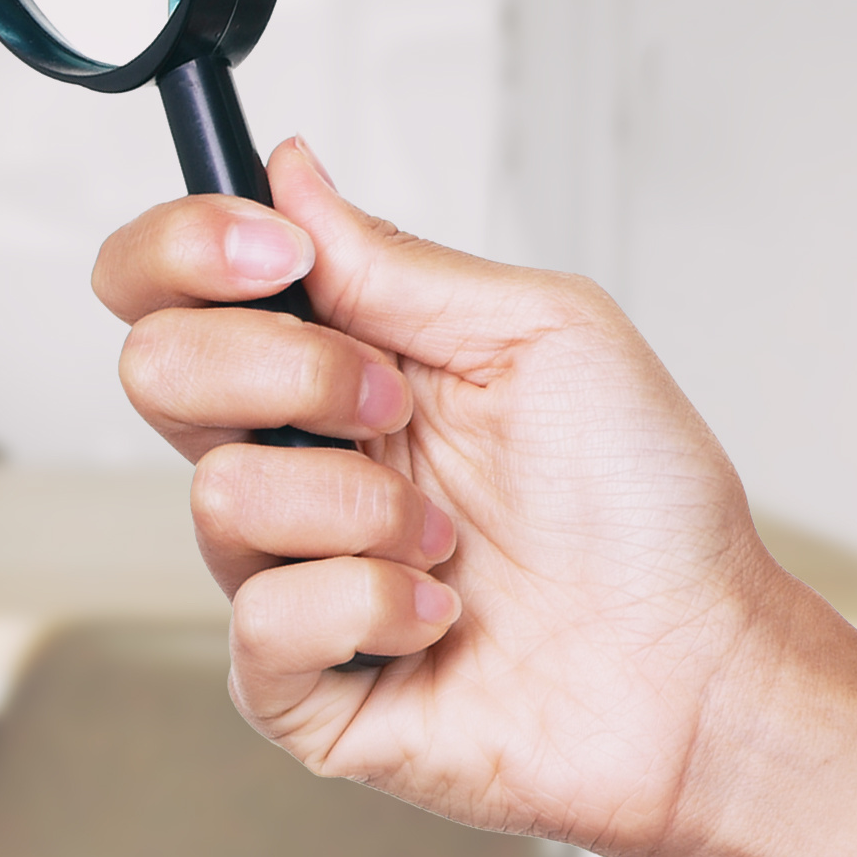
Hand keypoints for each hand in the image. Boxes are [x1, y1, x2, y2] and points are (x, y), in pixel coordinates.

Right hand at [91, 139, 839, 856]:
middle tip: (394, 404)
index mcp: (335, 365)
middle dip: (283, 370)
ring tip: (448, 539)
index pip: (171, 286)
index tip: (276, 252)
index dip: (184, 248)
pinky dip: (373, 606)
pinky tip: (441, 616)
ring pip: (219, 499)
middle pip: (155, 370)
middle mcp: (296, 461)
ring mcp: (288, 573)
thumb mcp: (543, 332)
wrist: (701, 663)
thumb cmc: (644, 508)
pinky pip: (263, 624)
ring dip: (362, 506)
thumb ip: (394, 259)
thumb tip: (287, 172)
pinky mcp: (298, 685)